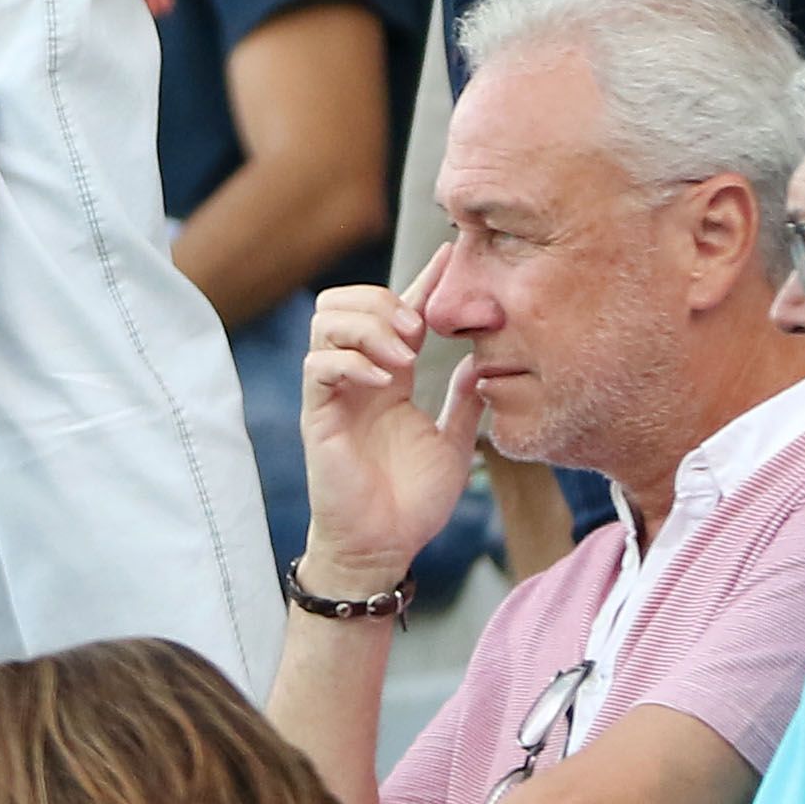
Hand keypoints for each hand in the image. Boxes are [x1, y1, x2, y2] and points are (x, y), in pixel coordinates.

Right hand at [298, 248, 484, 595]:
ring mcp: (334, 393)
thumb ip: (465, 403)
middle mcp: (358, 377)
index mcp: (390, 379)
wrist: (383, 548)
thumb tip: (486, 362)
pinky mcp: (318, 415)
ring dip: (367, 325)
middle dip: (382, 299)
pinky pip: (319, 366)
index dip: (423, 281)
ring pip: (326, 321)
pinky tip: (383, 377)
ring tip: (403, 353)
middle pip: (346, 301)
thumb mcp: (455, 445)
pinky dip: (351, 360)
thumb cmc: (412, 503)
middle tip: (418, 329)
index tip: (451, 255)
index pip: (400, 313)